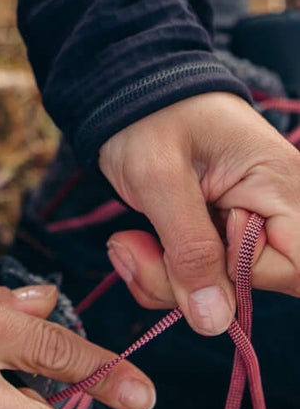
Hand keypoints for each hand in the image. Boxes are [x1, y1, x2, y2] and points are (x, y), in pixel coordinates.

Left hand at [100, 91, 299, 334]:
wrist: (125, 87)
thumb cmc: (146, 115)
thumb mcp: (158, 177)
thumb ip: (189, 248)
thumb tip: (214, 320)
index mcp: (282, 186)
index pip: (295, 269)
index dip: (240, 276)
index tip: (189, 246)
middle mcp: (279, 209)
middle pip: (256, 286)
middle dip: (187, 283)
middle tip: (134, 249)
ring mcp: (249, 223)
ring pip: (223, 289)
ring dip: (166, 279)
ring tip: (127, 242)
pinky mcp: (220, 234)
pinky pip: (202, 277)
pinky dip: (164, 273)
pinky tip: (135, 243)